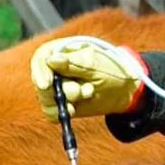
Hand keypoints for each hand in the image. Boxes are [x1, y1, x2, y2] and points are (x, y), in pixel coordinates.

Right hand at [29, 38, 147, 120]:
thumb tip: (51, 60)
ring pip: (46, 99)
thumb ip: (74, 63)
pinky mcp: (59, 104)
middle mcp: (54, 69)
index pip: (41, 58)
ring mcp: (55, 87)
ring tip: (88, 93)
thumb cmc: (112, 70)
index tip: (46, 85)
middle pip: (42, 81)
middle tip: (85, 91)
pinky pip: (50, 112)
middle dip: (64, 90)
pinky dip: (62, 113)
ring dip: (67, 100)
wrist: (124, 89)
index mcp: (61, 51)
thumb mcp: (96, 65)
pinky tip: (75, 108)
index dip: (40, 72)